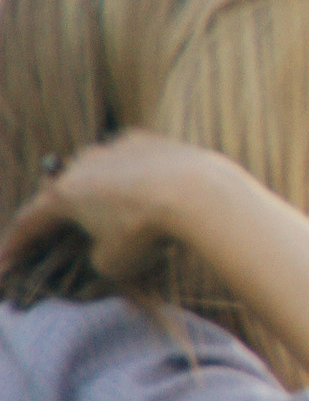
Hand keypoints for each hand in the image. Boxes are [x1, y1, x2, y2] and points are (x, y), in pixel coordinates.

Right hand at [2, 132, 231, 281]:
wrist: (196, 191)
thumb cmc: (145, 230)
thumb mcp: (113, 262)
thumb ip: (97, 257)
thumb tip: (105, 247)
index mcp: (63, 195)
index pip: (29, 222)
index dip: (16, 244)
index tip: (5, 261)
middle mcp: (81, 164)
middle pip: (63, 190)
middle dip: (63, 211)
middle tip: (65, 227)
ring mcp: (113, 145)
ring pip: (97, 170)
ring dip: (100, 189)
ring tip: (115, 208)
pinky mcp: (146, 138)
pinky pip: (130, 159)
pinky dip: (133, 174)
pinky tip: (148, 186)